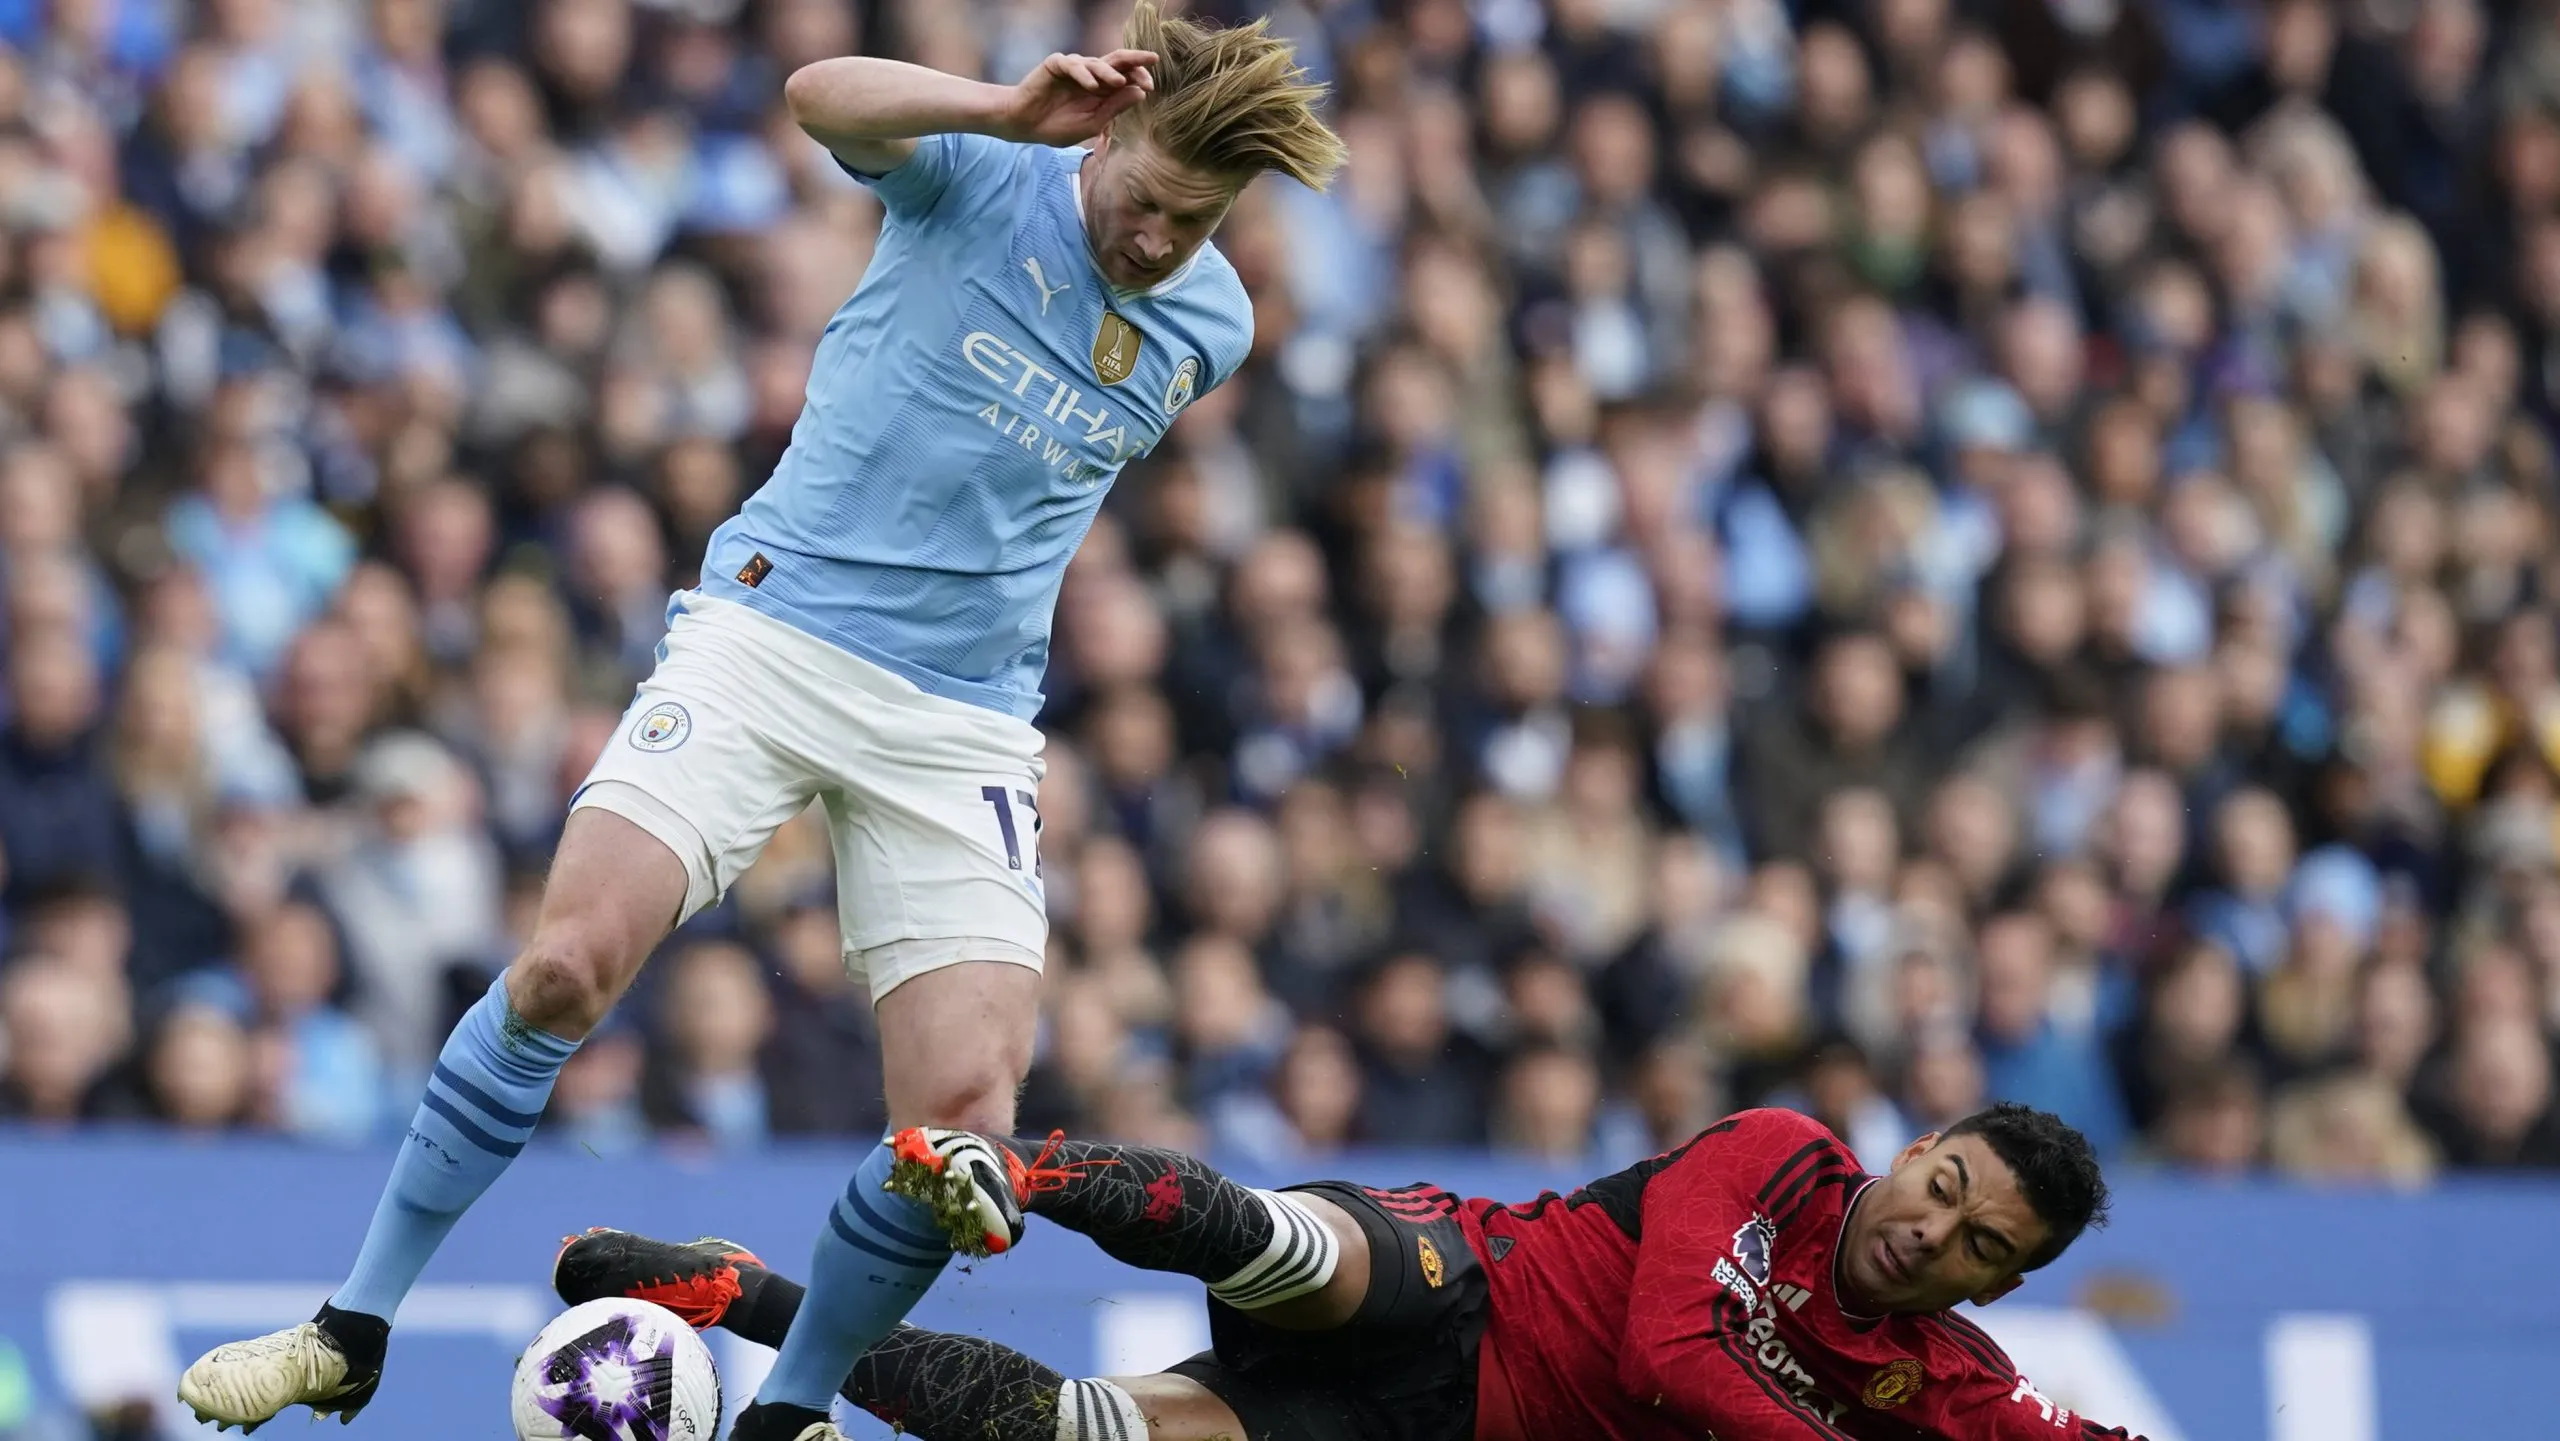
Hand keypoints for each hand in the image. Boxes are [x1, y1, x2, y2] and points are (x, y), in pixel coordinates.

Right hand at [997, 48, 1156, 145]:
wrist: (1025, 126)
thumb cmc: (1057, 126)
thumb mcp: (1092, 123)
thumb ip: (1114, 107)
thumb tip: (1141, 93)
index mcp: (1102, 88)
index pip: (1126, 76)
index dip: (1139, 77)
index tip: (1151, 87)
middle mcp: (1090, 74)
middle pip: (1116, 61)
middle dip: (1135, 60)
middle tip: (1152, 60)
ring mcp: (1074, 68)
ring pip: (1096, 63)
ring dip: (1109, 72)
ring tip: (1119, 82)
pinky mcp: (1056, 64)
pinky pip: (1073, 65)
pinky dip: (1083, 74)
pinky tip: (1091, 85)